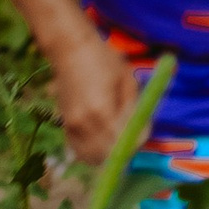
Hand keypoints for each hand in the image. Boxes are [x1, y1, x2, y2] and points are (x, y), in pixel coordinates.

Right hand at [52, 32, 141, 167]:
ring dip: (107, 154)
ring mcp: (71, 127)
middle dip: (124, 150)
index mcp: (102, 111)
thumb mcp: (127, 81)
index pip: (123, 143)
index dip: (137, 142)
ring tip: (117, 136)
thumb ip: (133, 110)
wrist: (71, 51)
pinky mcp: (64, 126)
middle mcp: (84, 124)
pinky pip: (79, 151)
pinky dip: (93, 151)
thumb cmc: (103, 60)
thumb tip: (141, 133)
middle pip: (108, 155)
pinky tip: (102, 138)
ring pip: (92, 157)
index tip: (144, 131)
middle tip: (132, 135)